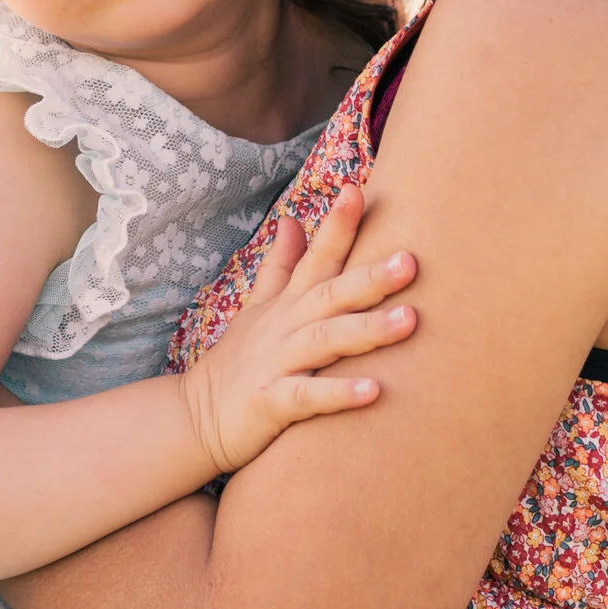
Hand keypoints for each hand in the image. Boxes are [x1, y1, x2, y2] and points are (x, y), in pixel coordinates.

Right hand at [177, 183, 419, 474]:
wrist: (197, 418)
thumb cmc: (239, 361)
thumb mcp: (258, 306)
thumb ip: (280, 265)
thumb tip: (293, 219)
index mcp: (287, 304)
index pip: (316, 257)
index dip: (336, 225)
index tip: (358, 190)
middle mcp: (285, 327)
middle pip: (330, 295)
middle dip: (370, 276)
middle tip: (410, 260)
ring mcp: (277, 363)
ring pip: (326, 341)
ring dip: (367, 330)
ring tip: (409, 320)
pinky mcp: (271, 404)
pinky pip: (308, 397)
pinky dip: (339, 394)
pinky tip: (374, 392)